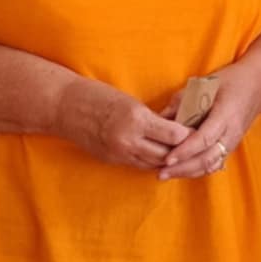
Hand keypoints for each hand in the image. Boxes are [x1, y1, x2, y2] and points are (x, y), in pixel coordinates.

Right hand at [60, 79, 191, 168]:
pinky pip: (139, 166)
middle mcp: (129, 139)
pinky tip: (159, 157)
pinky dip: (151, 162)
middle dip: (181, 151)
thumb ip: (149, 117)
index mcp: (137, 118)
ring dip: (167, 159)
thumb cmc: (96, 95)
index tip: (197, 129)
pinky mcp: (111, 160)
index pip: (175, 135)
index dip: (188, 134)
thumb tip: (173, 128)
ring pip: (154, 164)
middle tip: (194, 145)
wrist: (63, 106)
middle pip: (167, 154)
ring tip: (179, 153)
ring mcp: (119, 152)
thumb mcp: (128, 101)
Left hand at [160, 64, 260, 179]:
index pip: (204, 138)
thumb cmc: (230, 82)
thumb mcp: (204, 84)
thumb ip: (181, 102)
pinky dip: (198, 170)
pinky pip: (214, 163)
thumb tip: (158, 118)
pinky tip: (182, 171)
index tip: (167, 158)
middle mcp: (231, 132)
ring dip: (188, 172)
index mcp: (226, 114)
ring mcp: (233, 141)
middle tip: (162, 173)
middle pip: (207, 157)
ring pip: (210, 164)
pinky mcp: (231, 147)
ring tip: (167, 174)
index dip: (185, 150)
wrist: (257, 87)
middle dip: (183, 168)